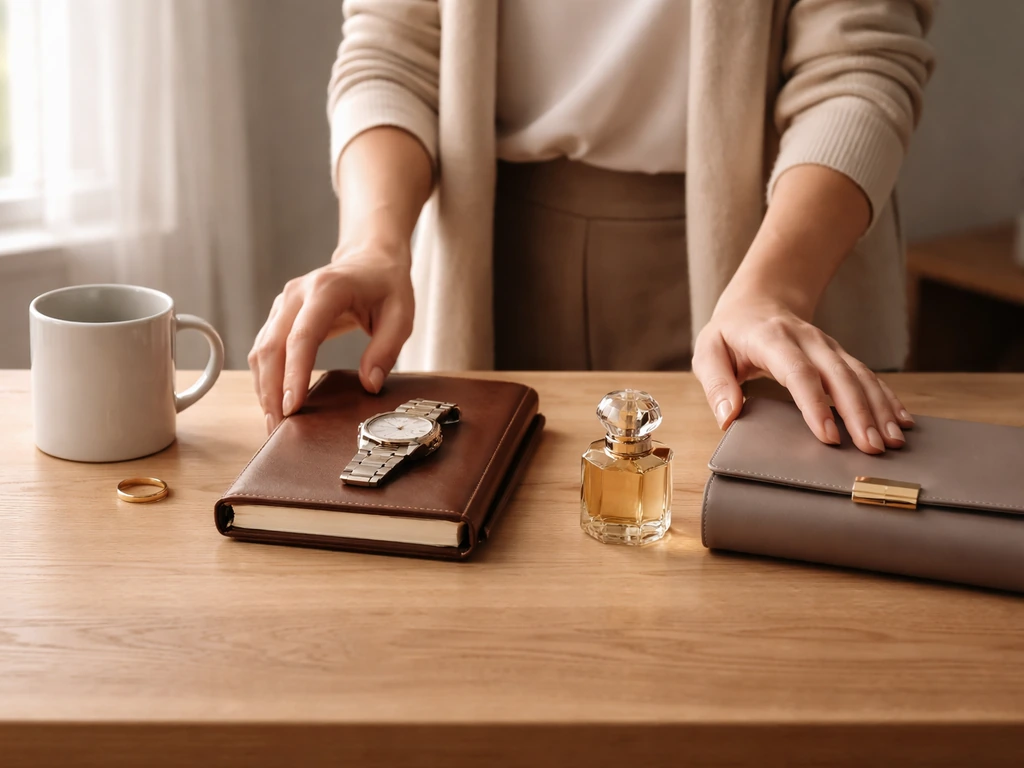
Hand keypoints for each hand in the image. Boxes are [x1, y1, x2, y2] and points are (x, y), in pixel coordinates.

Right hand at [249, 243, 413, 432]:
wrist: (370, 259)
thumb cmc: (387, 286)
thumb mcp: (401, 315)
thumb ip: (386, 350)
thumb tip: (370, 385)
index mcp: (326, 290)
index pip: (302, 337)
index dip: (294, 374)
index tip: (292, 407)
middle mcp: (296, 295)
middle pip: (272, 347)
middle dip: (272, 390)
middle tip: (278, 427)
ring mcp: (283, 303)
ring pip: (261, 350)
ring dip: (264, 388)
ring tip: (274, 423)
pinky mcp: (279, 315)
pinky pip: (264, 349)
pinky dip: (265, 377)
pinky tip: (274, 401)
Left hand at [692, 295, 914, 453]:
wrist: (758, 301)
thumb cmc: (730, 333)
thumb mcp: (708, 351)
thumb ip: (716, 383)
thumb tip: (728, 417)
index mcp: (773, 339)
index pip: (798, 373)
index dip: (815, 405)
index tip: (829, 436)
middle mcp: (808, 340)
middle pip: (839, 376)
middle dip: (859, 413)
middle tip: (872, 448)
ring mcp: (828, 347)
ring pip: (860, 376)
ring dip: (879, 408)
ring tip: (893, 440)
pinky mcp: (839, 356)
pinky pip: (868, 376)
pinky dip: (887, 397)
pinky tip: (902, 420)